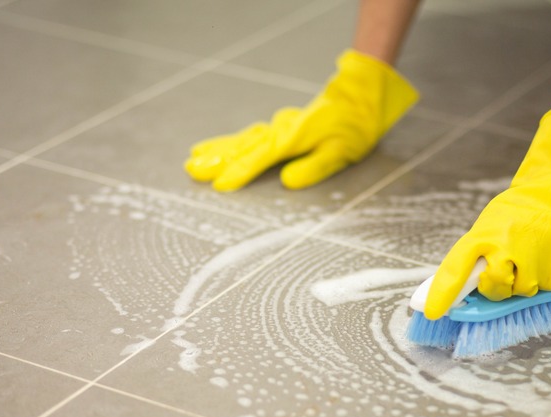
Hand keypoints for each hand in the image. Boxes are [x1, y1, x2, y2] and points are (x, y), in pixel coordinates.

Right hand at [184, 49, 417, 190]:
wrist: (358, 97)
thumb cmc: (354, 128)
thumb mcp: (341, 152)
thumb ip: (314, 167)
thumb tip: (287, 182)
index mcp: (294, 138)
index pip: (262, 157)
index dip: (240, 171)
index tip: (220, 184)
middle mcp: (281, 130)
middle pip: (243, 145)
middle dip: (217, 159)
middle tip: (191, 169)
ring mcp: (279, 126)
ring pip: (243, 138)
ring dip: (218, 149)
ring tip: (193, 158)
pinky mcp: (280, 126)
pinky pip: (249, 134)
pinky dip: (230, 141)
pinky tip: (217, 147)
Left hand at [424, 103, 550, 319]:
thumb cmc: (519, 213)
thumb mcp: (490, 225)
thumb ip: (478, 253)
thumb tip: (464, 286)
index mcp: (483, 235)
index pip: (455, 268)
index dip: (443, 293)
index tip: (433, 312)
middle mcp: (506, 248)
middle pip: (493, 288)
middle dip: (496, 287)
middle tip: (505, 269)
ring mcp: (533, 262)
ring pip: (521, 292)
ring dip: (524, 281)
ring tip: (532, 254)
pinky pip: (546, 291)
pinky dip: (546, 278)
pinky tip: (548, 257)